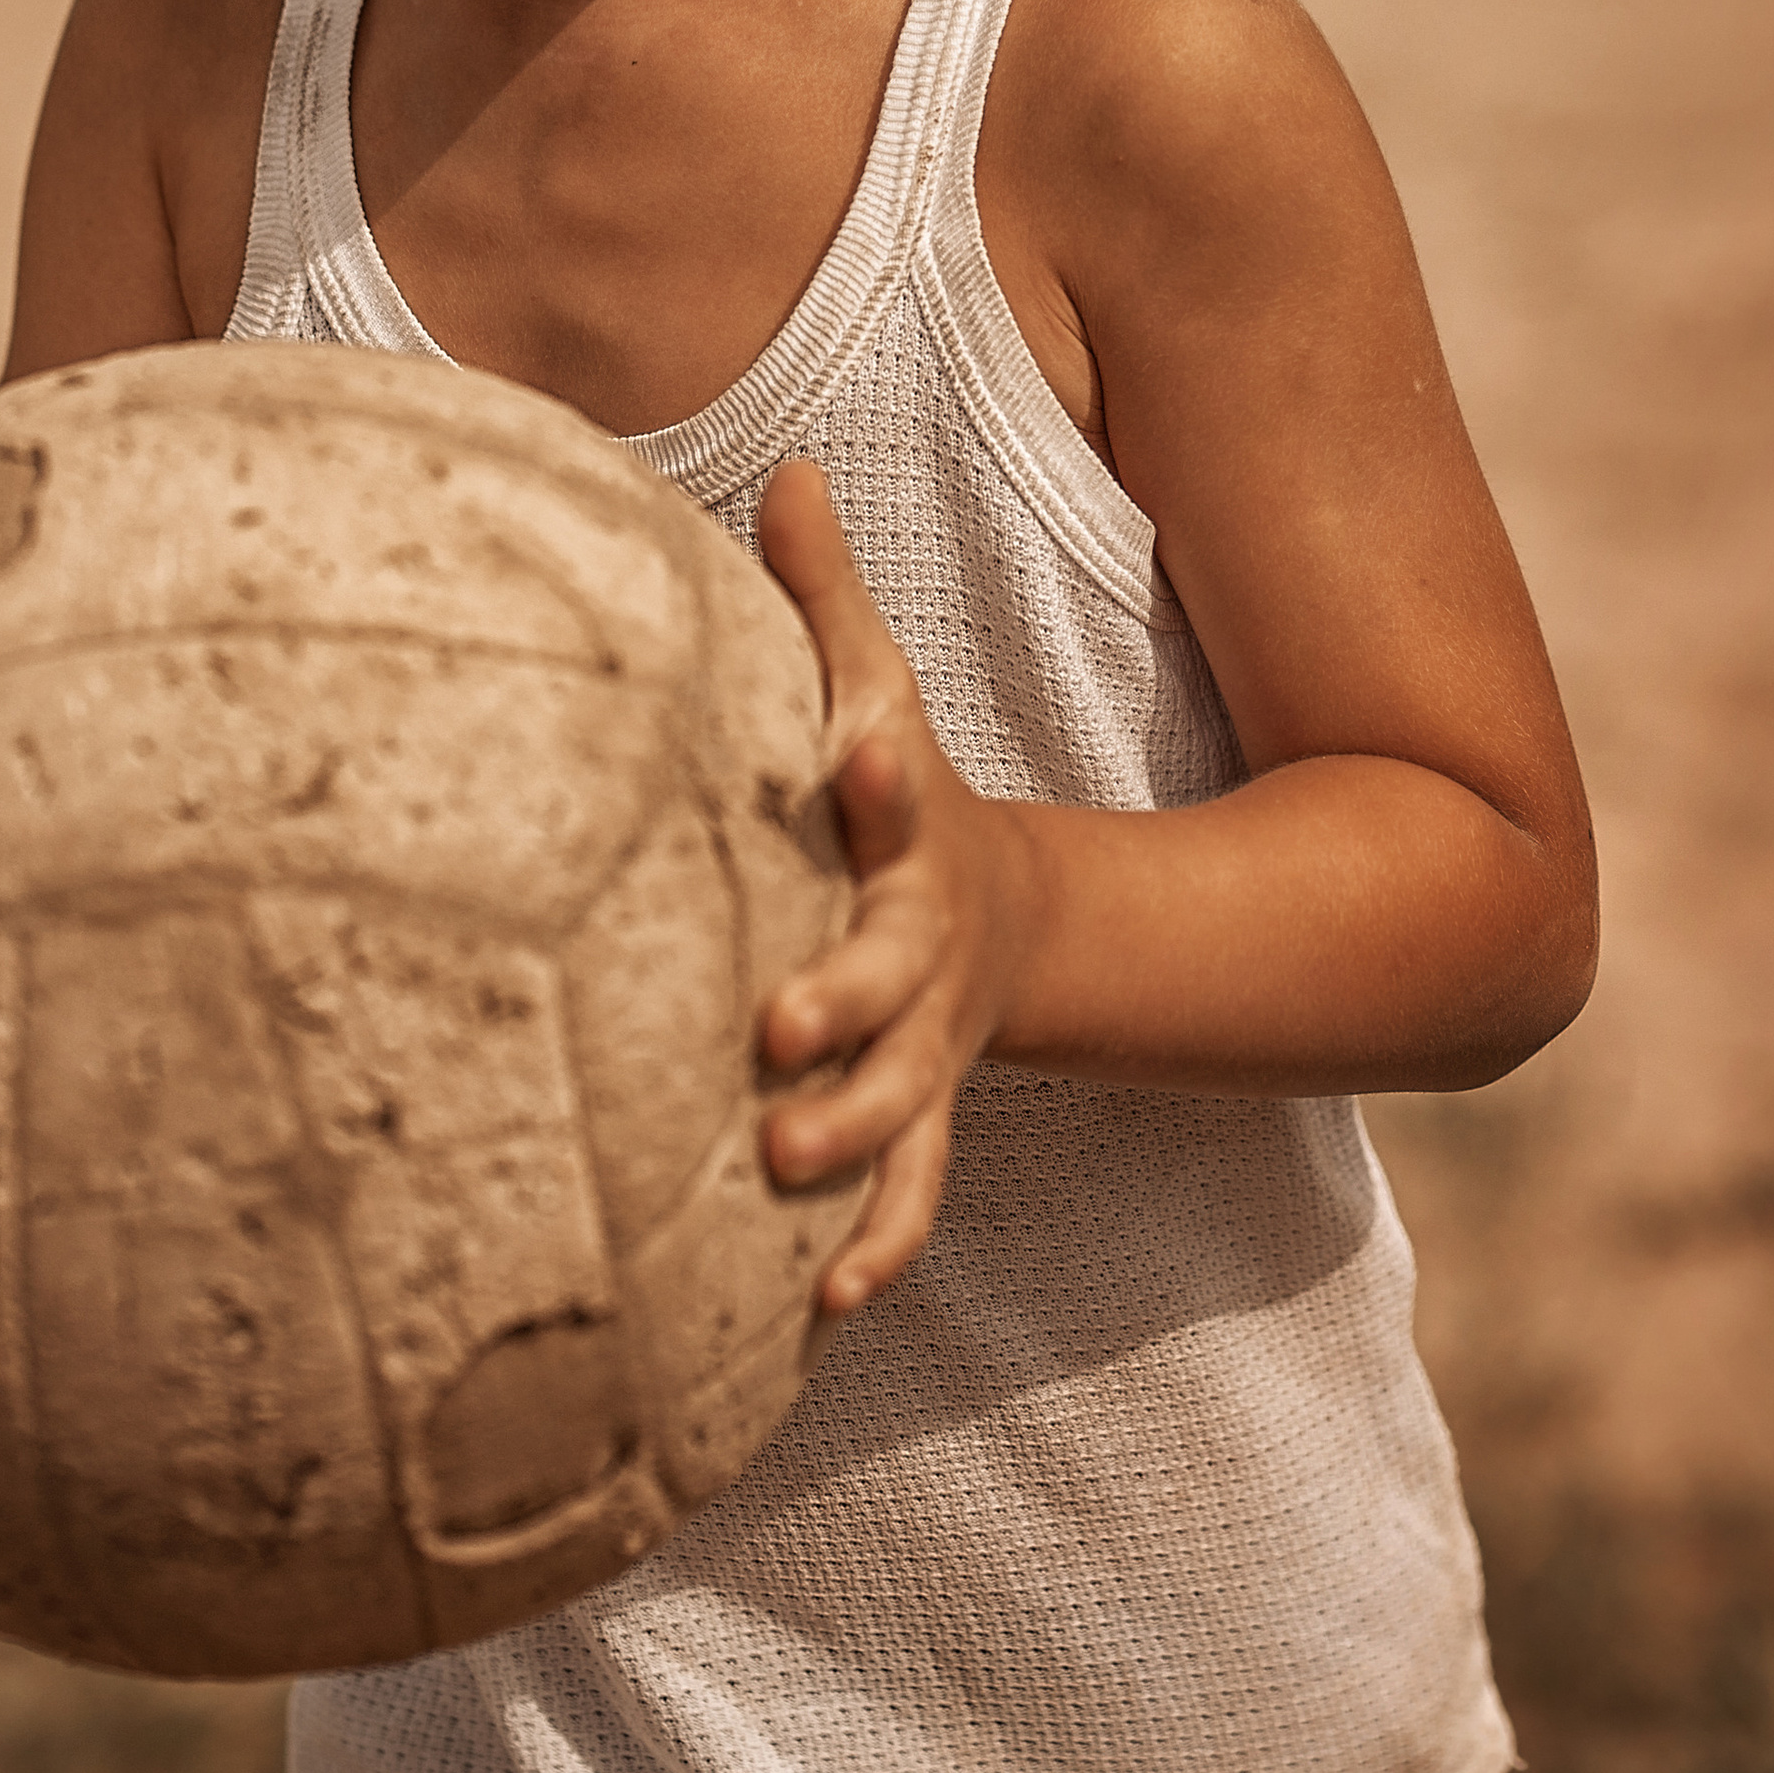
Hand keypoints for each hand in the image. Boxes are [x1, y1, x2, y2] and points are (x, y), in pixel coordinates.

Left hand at [754, 460, 1038, 1313]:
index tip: (854, 751)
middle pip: (886, 972)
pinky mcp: (916, 1121)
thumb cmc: (888, 790)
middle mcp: (920, 943)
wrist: (998, 913)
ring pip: (898, 1103)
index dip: (879, 765)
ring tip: (782, 1167)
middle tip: (774, 1030)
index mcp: (901, 828)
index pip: (894, 784)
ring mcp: (926, 1043)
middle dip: (841, 998)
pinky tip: (819, 1306)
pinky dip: (875, 1244)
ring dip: (850, 1138)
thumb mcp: (875, 683)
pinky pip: (907, 1193)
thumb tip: (785, 466)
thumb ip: (823, 594)